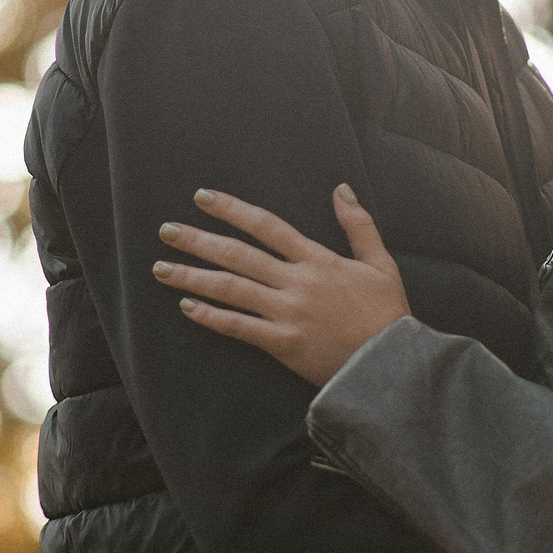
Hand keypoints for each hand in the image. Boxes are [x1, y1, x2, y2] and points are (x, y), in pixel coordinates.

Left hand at [154, 184, 410, 386]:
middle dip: (198, 240)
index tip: (202, 198)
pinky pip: (240, 328)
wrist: (390, 363)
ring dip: (193, 277)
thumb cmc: (387, 314)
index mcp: (317, 259)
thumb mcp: (381, 262)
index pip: (267, 225)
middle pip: (238, 255)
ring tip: (162, 269)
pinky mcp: (283, 344)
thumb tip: (341, 189)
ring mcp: (287, 314)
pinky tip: (187, 307)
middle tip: (167, 230)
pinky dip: (212, 317)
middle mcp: (297, 282)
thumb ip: (358, 225)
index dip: (232, 209)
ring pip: (231, 289)